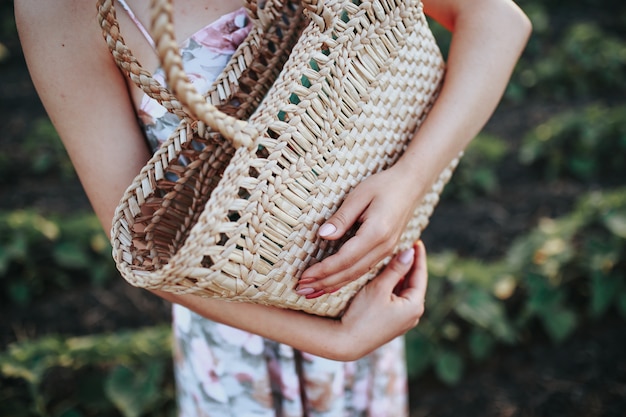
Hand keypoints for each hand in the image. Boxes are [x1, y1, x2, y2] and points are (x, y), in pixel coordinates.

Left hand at [297, 165, 424, 297]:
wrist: (412, 184)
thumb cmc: (384, 185)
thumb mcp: (359, 195)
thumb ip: (341, 218)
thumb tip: (322, 236)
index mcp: (376, 233)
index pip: (345, 258)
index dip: (324, 270)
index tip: (305, 276)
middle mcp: (384, 247)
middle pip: (351, 272)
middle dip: (325, 283)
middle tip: (302, 289)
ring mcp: (387, 250)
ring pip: (357, 274)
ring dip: (333, 285)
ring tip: (313, 291)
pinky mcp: (385, 250)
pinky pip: (363, 269)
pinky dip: (346, 279)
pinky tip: (333, 284)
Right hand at [335, 241, 427, 359]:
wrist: (346, 342)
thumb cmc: (362, 314)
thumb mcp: (379, 288)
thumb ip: (395, 269)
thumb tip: (409, 252)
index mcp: (415, 305)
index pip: (421, 274)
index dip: (419, 256)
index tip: (417, 240)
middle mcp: (413, 315)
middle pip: (414, 282)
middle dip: (409, 264)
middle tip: (406, 245)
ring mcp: (403, 321)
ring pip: (404, 290)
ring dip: (400, 275)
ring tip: (396, 257)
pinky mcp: (393, 323)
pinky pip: (397, 299)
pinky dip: (394, 286)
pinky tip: (386, 276)